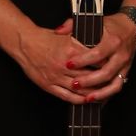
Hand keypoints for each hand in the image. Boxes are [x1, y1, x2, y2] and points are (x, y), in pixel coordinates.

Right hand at [16, 15, 135, 103]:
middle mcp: (64, 65)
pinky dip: (78, 100)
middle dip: (101, 81)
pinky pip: (67, 96)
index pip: (94, 60)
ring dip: (92, 93)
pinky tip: (85, 100)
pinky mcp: (49, 85)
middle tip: (110, 83)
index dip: (104, 65)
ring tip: (101, 94)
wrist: (24, 43)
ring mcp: (56, 77)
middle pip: (89, 76)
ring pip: (80, 89)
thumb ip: (81, 40)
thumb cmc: (44, 38)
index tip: (111, 66)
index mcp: (71, 50)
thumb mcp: (65, 35)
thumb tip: (96, 44)